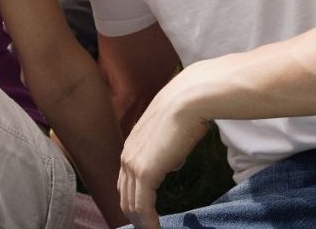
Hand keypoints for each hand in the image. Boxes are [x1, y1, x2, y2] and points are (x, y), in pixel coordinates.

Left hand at [117, 70, 208, 227]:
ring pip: (131, 203)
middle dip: (134, 215)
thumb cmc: (187, 109)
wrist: (190, 98)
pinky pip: (143, 206)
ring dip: (141, 221)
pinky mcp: (145, 173)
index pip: (126, 179)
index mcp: (132, 144)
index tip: (143, 213)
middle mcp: (127, 155)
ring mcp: (133, 164)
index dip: (133, 198)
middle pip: (125, 194)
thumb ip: (165, 146)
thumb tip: (171, 161)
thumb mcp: (170, 130)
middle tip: (147, 228)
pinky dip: (148, 222)